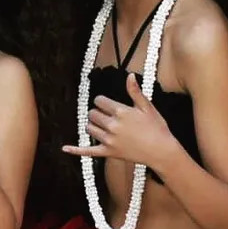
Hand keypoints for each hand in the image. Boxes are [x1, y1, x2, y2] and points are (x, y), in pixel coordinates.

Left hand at [62, 73, 179, 171]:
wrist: (162, 152)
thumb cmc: (157, 128)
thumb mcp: (147, 107)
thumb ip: (135, 91)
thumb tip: (130, 75)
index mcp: (120, 111)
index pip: (99, 100)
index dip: (103, 101)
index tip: (109, 105)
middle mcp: (112, 125)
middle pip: (93, 113)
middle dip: (98, 112)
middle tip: (108, 116)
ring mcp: (109, 140)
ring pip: (89, 128)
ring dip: (93, 125)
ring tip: (103, 126)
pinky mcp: (109, 153)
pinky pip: (89, 151)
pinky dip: (76, 150)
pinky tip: (65, 148)